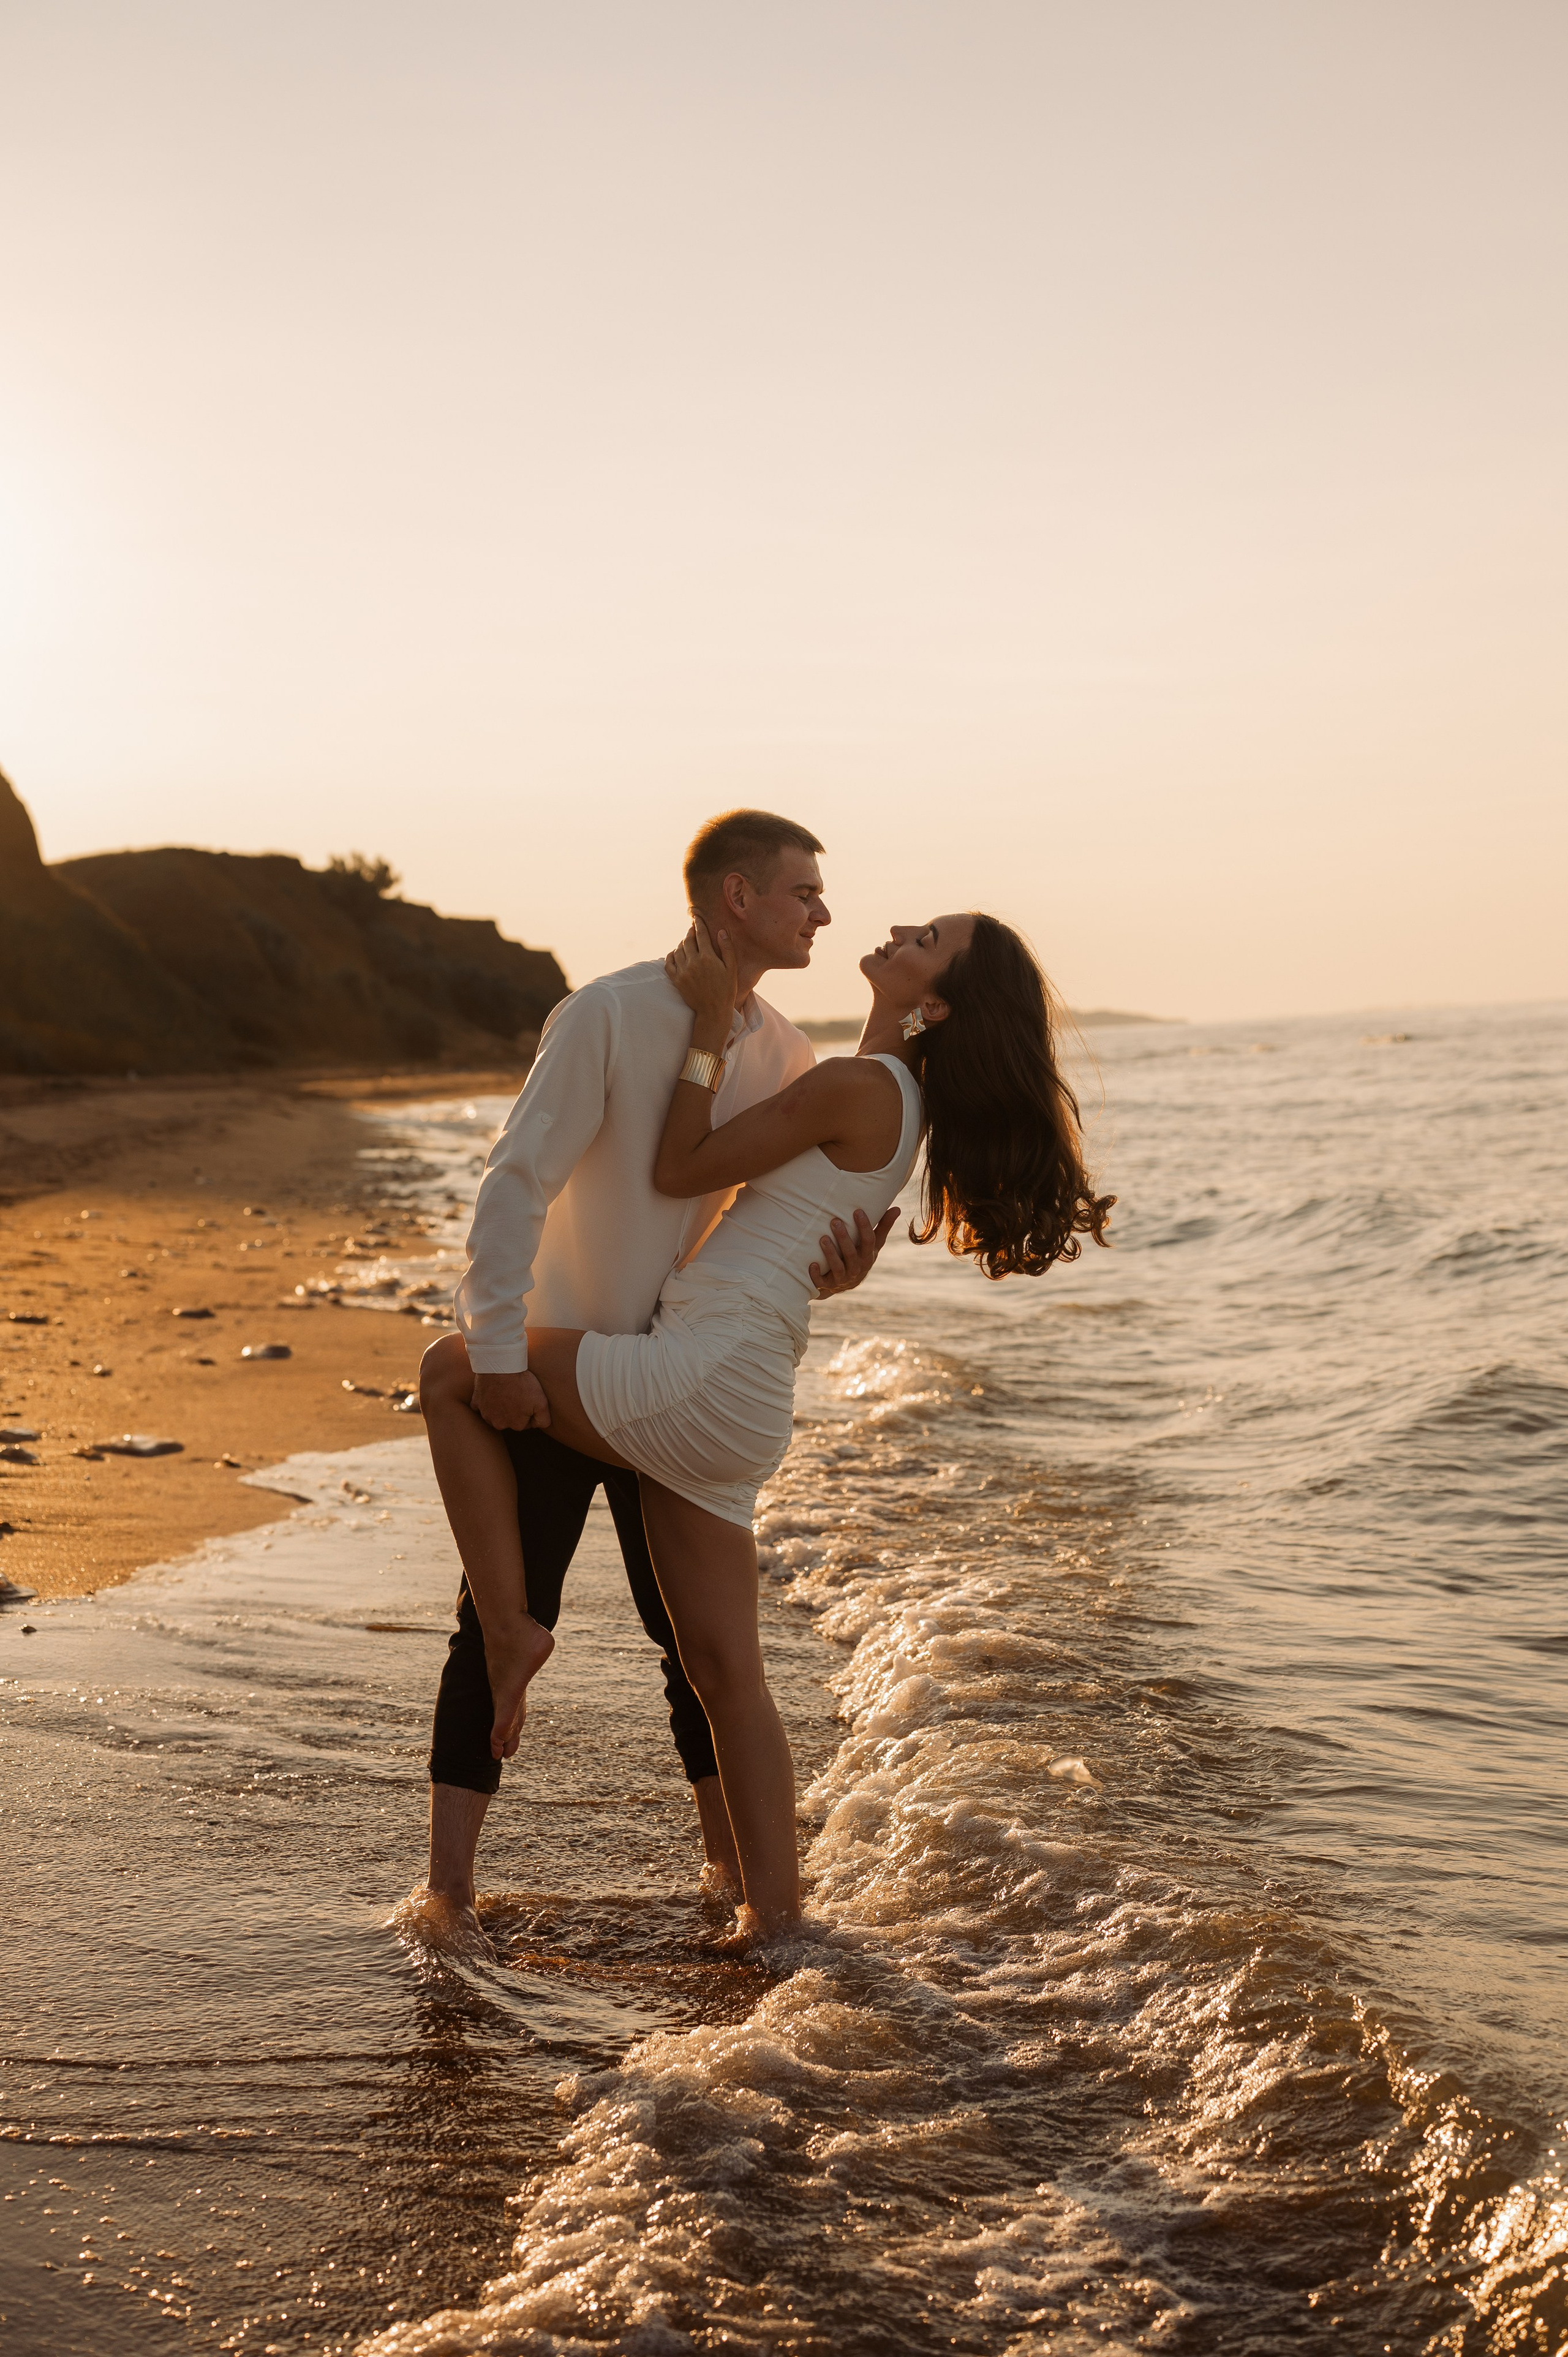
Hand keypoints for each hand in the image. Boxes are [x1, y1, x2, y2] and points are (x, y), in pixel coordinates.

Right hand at [471, 1368, 550, 1430]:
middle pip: (509, 1419)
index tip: (528, 1398)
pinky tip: (491, 1392)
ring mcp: (485, 1414)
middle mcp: (499, 1424)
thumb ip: (543, 1420)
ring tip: (506, 1391)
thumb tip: (539, 1426)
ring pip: (495, 1414)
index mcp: (516, 1424)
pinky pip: (481, 1406)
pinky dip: (485, 1401)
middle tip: (517, 1393)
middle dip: (513, 1410)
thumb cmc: (522, 1383)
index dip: (528, 1410)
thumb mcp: (542, 1402)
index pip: (525, 1423)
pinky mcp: (476, 1403)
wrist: (501, 1366)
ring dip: (499, 1406)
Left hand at [665, 915, 738, 1032]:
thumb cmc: (726, 990)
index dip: (698, 924)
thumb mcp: (731, 969)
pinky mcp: (677, 980)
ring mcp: (683, 971)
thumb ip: (726, 949)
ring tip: (687, 942)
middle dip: (690, 932)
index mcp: (707, 958)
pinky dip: (671, 955)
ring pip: (678, 950)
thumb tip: (721, 931)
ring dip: (682, 943)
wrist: (713, 1011)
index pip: (700, 934)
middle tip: (692, 929)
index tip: (696, 917)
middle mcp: (693, 962)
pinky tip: (675, 953)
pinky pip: (669, 963)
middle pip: (687, 940)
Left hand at [809, 1206, 898, 1298]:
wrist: (845, 1283)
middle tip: (835, 1221)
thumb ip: (883, 1227)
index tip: (858, 1211)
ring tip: (823, 1238)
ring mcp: (843, 1278)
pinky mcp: (828, 1285)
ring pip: (838, 1267)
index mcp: (868, 1256)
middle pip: (851, 1254)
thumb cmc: (860, 1257)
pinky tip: (812, 1265)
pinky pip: (822, 1282)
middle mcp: (857, 1268)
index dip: (864, 1227)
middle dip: (844, 1238)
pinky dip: (816, 1275)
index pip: (869, 1241)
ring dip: (830, 1253)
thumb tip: (897, 1208)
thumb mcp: (874, 1245)